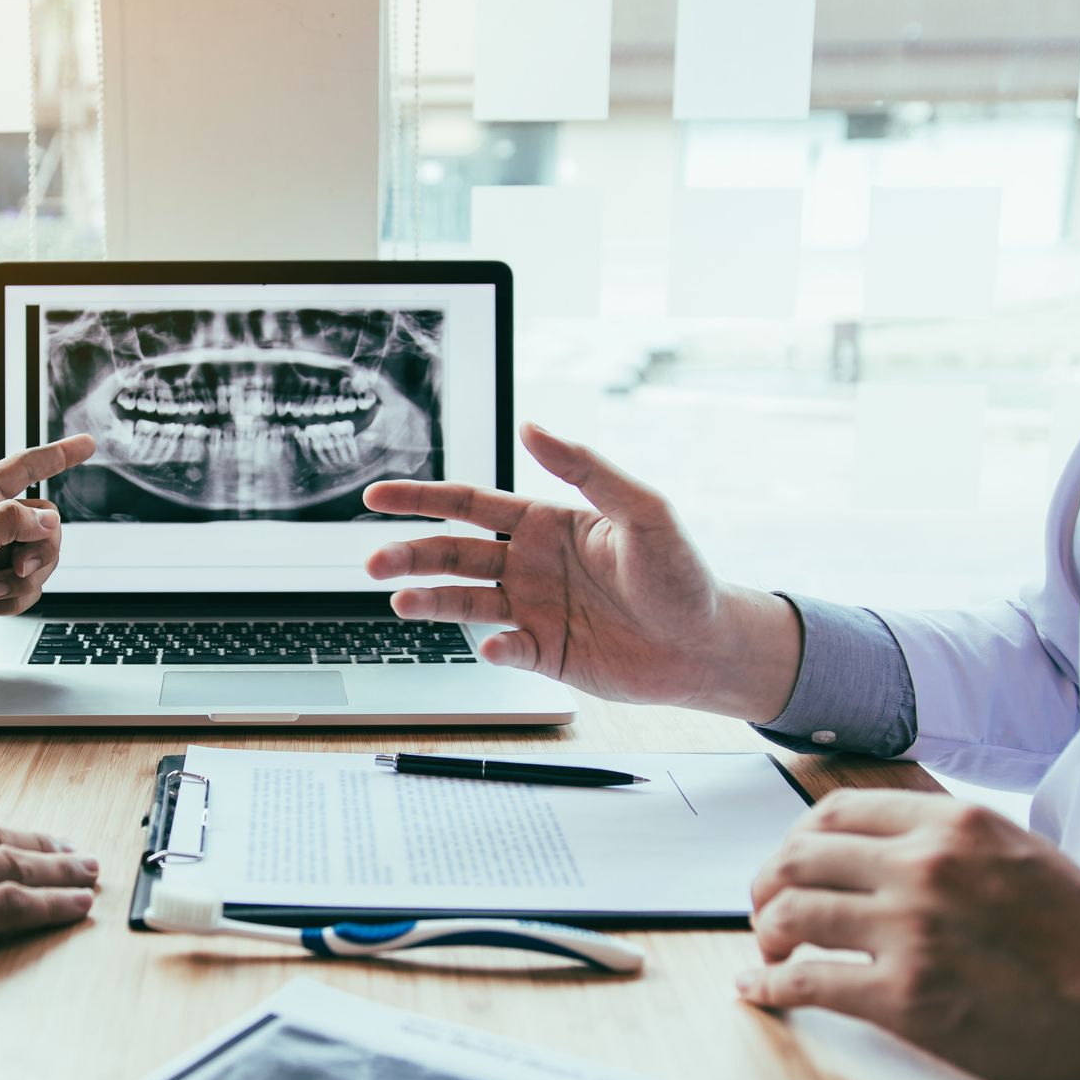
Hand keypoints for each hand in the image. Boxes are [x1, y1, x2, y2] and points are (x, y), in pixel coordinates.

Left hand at [0, 435, 95, 665]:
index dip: (59, 455)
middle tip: (15, 567)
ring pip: (43, 558)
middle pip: (45, 522)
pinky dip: (14, 600)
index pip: (25, 467)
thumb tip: (48, 521)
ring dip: (22, 581)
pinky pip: (31, 587)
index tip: (88, 444)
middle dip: (38, 550)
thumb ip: (9, 523)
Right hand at [363, 422, 800, 720]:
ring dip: (429, 600)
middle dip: (410, 554)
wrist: (707, 646)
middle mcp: (529, 564)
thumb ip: (586, 468)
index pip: (469, 504)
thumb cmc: (683, 574)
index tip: (377, 496)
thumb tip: (532, 426)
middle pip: (453, 554)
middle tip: (373, 560)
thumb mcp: (644, 509)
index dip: (421, 499)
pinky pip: (505, 648)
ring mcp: (532, 609)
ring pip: (464, 601)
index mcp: (546, 523)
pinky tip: (492, 645)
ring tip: (400, 600)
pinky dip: (492, 648)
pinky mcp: (543, 653)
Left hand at [741, 790, 1079, 1079]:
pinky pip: (805, 983)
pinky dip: (768, 988)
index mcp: (954, 824)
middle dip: (767, 883)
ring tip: (770, 951)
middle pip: (798, 857)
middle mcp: (923, 865)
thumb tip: (884, 852)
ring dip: (766, 934)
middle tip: (765, 907)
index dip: (797, 839)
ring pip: (791, 914)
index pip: (836, 811)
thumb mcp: (1023, 857)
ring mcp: (910, 930)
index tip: (790, 862)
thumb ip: (952, 846)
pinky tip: (758, 993)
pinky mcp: (905, 997)